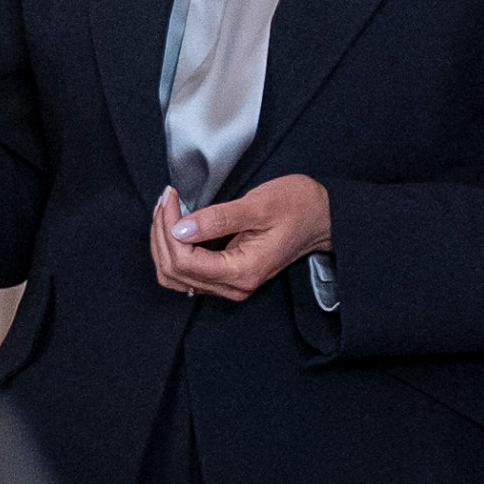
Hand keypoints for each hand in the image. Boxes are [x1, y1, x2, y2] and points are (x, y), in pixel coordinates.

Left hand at [149, 176, 330, 301]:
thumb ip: (217, 219)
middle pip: (174, 271)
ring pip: (175, 275)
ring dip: (162, 242)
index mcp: (242, 271)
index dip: (168, 229)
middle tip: (166, 199)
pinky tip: (175, 223)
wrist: (322, 217)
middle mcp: (233, 285)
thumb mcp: (258, 205)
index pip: (185, 262)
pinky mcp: (226, 274)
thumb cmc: (297, 207)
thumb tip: (180, 228)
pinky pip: (186, 271)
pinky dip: (172, 248)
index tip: (172, 199)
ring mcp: (229, 283)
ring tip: (167, 209)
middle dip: (161, 233)